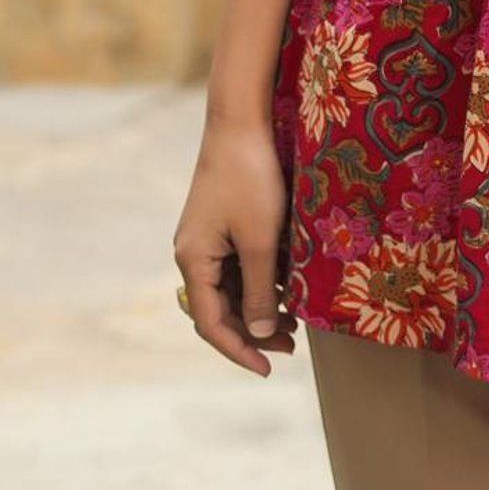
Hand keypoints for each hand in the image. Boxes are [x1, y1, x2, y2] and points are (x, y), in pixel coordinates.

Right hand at [173, 115, 297, 376]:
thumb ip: (259, 290)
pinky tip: (288, 287)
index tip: (268, 369)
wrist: (242, 120)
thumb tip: (257, 334)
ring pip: (231, 288)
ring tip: (294, 321)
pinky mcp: (223, 223)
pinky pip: (238, 265)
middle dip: (254, 330)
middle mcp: (194, 253)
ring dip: (260, 306)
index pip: (211, 323)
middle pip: (220, 308)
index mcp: (193, 260)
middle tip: (291, 345)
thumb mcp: (259, 238)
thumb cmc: (250, 177)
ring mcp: (208, 238)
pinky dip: (261, 281)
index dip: (239, 350)